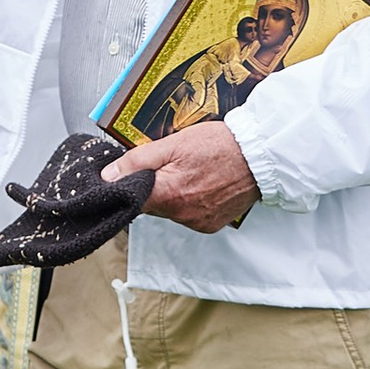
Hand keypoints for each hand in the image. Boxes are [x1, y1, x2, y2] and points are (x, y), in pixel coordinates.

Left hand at [109, 120, 257, 233]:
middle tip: (171, 164)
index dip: (127, 185)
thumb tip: (109, 176)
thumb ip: (137, 161)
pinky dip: (191, 202)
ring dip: (174, 194)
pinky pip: (189, 216)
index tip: (131, 175)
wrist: (261, 156)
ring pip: (170, 210)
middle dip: (154, 186)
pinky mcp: (211, 225)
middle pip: (151, 204)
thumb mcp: (173, 143)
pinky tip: (203, 184)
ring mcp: (197, 223)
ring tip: (191, 171)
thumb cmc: (220, 145)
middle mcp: (181, 215)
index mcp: (167, 195)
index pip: (129, 200)